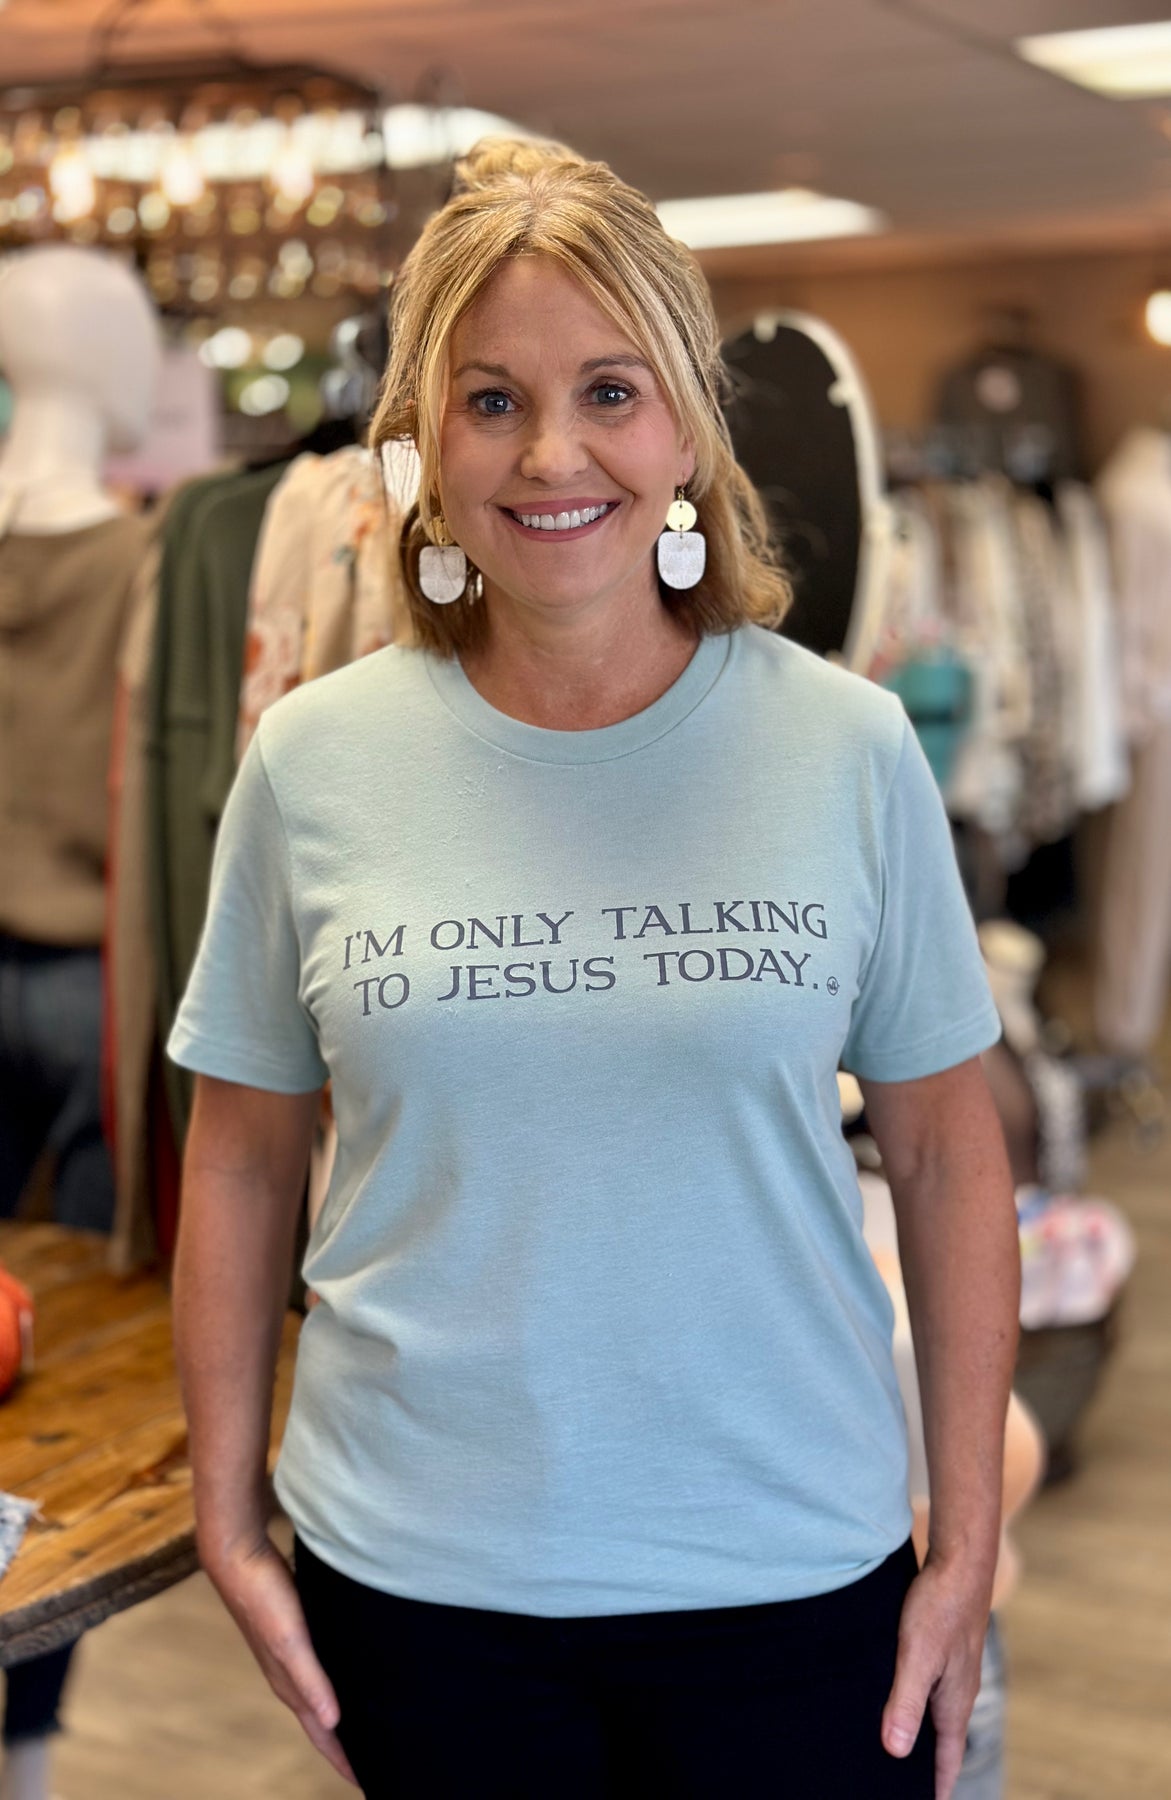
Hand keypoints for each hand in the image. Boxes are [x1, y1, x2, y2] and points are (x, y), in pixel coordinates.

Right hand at [204, 1530, 357, 1786]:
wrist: (238, 1555)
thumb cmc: (262, 1596)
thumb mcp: (289, 1640)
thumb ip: (310, 1679)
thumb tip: (333, 1722)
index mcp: (289, 1684)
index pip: (322, 1734)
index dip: (342, 1760)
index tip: (368, 1783)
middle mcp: (290, 1675)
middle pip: (322, 1721)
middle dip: (343, 1747)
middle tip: (375, 1764)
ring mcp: (290, 1654)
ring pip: (320, 1695)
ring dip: (340, 1717)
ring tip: (365, 1728)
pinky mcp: (296, 1631)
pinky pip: (320, 1668)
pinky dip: (335, 1683)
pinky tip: (350, 1675)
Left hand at [881, 1557, 990, 1799]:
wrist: (960, 1562)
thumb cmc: (940, 1608)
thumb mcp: (917, 1656)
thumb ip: (906, 1702)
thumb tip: (896, 1751)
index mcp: (955, 1704)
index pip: (947, 1760)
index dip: (935, 1787)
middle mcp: (958, 1693)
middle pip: (942, 1742)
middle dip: (925, 1766)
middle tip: (900, 1784)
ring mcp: (953, 1671)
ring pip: (936, 1714)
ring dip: (920, 1734)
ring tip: (892, 1748)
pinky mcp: (944, 1651)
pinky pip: (930, 1688)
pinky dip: (916, 1703)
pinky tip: (894, 1695)